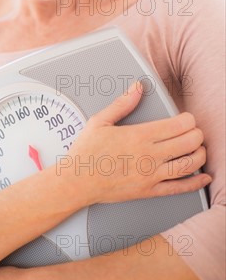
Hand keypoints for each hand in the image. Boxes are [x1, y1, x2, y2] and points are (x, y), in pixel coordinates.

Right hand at [62, 81, 211, 206]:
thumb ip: (123, 103)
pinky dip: (195, 183)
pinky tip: (202, 178)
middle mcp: (149, 155)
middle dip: (197, 135)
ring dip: (200, 155)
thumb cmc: (86, 153)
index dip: (189, 120)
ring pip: (188, 164)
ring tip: (199, 149)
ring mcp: (150, 175)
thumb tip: (137, 87)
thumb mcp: (100, 121)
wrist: (76, 182)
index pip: (178, 125)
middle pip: (188, 143)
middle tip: (195, 132)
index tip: (188, 118)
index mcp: (139, 135)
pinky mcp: (149, 191)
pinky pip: (178, 188)